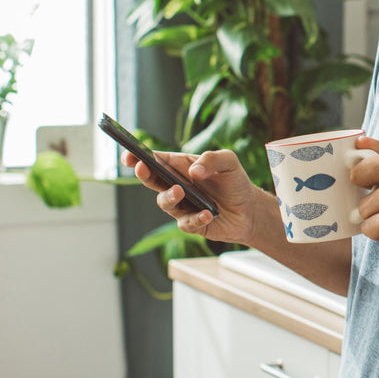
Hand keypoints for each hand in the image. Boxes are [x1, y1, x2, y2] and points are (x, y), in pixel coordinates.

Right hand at [123, 148, 263, 246]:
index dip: (139, 157)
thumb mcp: (229, 162)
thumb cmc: (235, 181)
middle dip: (143, 174)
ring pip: (165, 202)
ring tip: (180, 190)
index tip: (129, 154)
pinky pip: (186, 222)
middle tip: (142, 167)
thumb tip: (194, 172)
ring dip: (169, 196)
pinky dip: (195, 218)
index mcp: (181, 167)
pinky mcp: (191, 224)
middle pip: (152, 180)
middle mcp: (176, 185)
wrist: (249, 209)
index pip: (156, 160)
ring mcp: (181, 206)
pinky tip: (207, 214)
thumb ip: (212, 159)